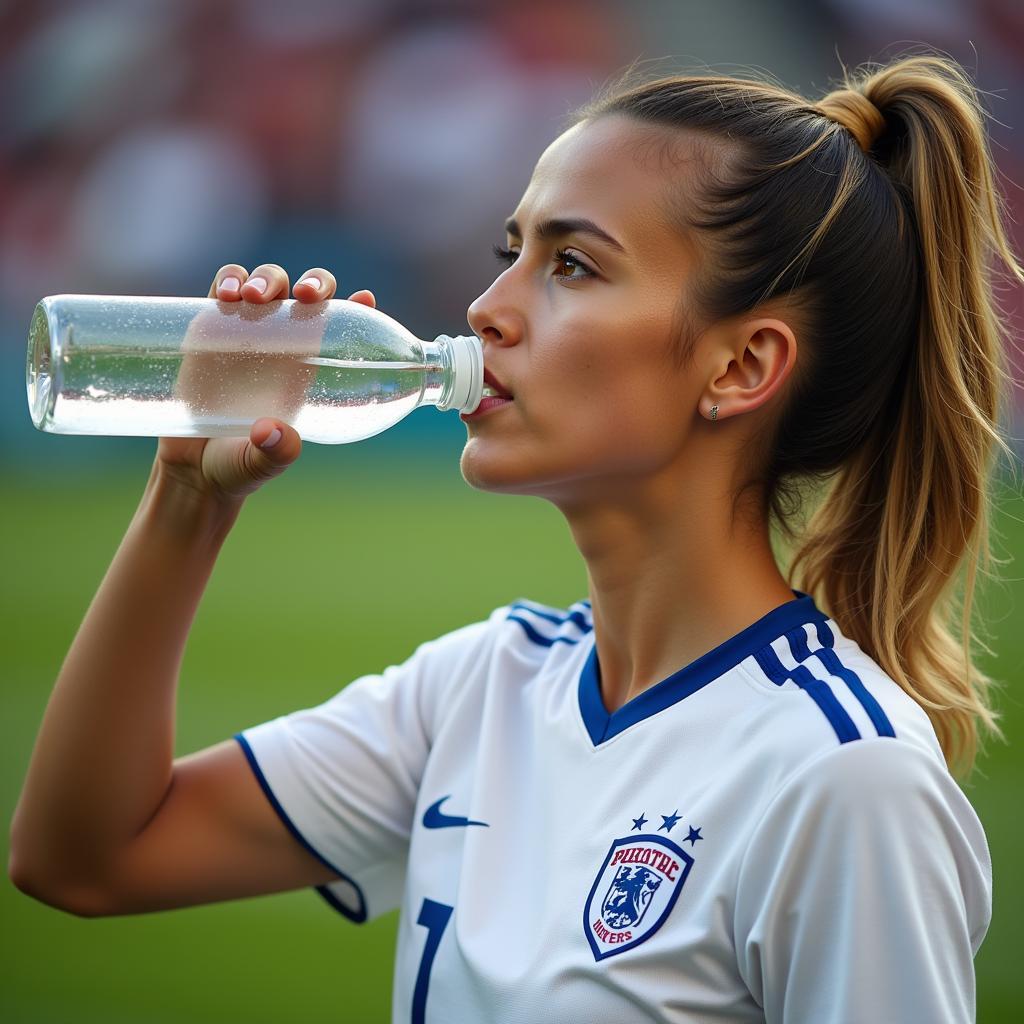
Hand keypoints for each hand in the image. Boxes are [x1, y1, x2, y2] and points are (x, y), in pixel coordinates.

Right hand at [156, 264, 376, 505]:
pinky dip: (226, 279)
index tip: (365, 298)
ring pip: (267, 284)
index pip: (339, 329)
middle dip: (314, 283)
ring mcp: (246, 332)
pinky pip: (221, 290)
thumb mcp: (259, 465)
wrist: (191, 467)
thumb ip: (273, 453)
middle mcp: (283, 345)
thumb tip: (271, 432)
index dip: (355, 309)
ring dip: (267, 278)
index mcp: (309, 370)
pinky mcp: (209, 329)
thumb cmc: (238, 466)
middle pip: (307, 295)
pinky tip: (224, 293)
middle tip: (305, 296)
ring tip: (254, 296)